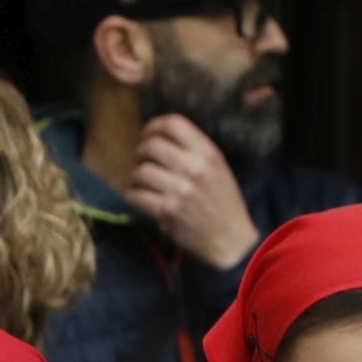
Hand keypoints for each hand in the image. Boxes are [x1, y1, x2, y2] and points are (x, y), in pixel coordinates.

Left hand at [125, 113, 261, 270]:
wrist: (230, 237)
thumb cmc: (223, 201)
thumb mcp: (217, 167)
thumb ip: (193, 150)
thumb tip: (158, 138)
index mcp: (208, 152)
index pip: (173, 123)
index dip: (153, 126)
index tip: (148, 134)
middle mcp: (194, 167)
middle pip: (152, 145)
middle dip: (140, 151)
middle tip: (142, 160)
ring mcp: (180, 189)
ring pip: (141, 171)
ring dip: (135, 176)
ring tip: (141, 181)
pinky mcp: (167, 211)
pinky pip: (135, 195)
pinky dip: (131, 194)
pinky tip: (137, 196)